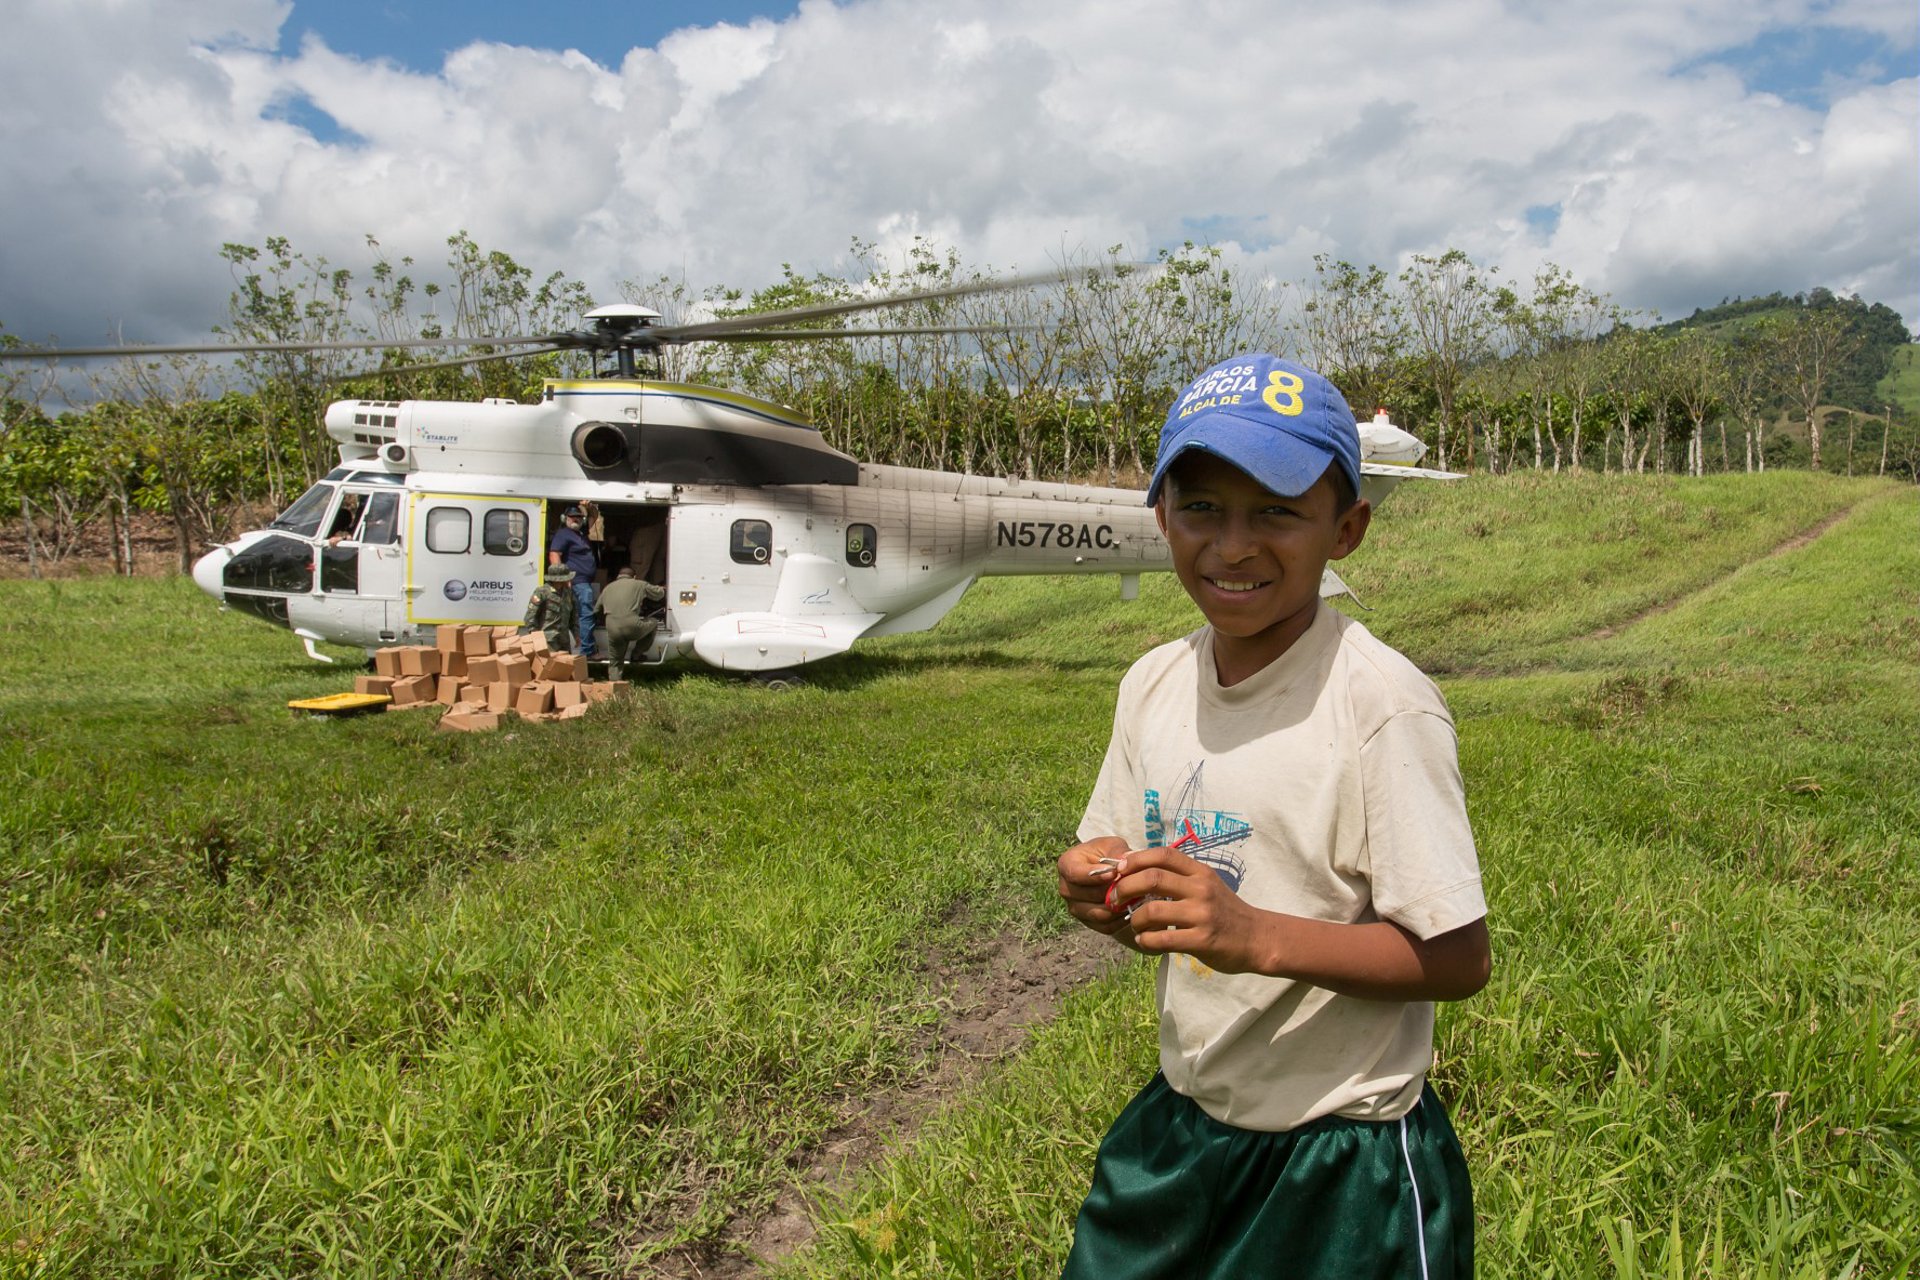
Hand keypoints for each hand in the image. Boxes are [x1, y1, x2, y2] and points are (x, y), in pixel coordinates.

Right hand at [1056, 836, 1133, 937]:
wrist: (1108, 871)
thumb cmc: (1108, 855)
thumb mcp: (1112, 845)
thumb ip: (1117, 851)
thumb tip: (1123, 862)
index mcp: (1066, 865)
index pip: (1075, 873)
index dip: (1095, 876)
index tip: (1114, 873)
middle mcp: (1066, 888)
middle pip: (1089, 896)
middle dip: (1112, 891)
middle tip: (1133, 886)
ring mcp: (1075, 908)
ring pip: (1099, 914)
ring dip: (1119, 907)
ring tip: (1136, 897)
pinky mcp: (1087, 922)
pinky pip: (1106, 927)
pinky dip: (1121, 920)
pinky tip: (1132, 909)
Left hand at [1107, 846, 1274, 974]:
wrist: (1258, 938)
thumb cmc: (1225, 911)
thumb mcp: (1207, 885)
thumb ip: (1179, 877)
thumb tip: (1137, 869)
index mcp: (1200, 872)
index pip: (1163, 855)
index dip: (1135, 859)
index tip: (1118, 869)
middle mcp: (1201, 889)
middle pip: (1152, 878)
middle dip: (1125, 888)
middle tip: (1115, 899)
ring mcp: (1202, 915)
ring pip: (1152, 910)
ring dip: (1134, 919)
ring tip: (1133, 925)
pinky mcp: (1202, 940)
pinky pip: (1162, 939)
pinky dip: (1145, 940)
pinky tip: (1145, 941)